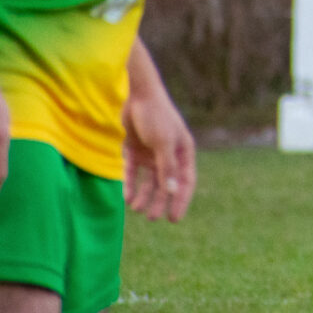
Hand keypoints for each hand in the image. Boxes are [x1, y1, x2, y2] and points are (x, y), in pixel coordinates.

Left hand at [124, 82, 196, 222]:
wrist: (137, 94)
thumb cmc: (156, 116)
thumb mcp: (163, 142)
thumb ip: (167, 168)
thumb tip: (172, 191)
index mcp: (183, 151)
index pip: (185, 181)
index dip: (180, 200)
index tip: (174, 219)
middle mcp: (169, 154)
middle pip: (166, 184)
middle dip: (160, 201)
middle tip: (152, 218)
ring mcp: (151, 152)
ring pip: (149, 180)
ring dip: (144, 195)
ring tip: (136, 209)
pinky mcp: (135, 149)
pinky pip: (133, 172)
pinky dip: (130, 184)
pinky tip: (126, 198)